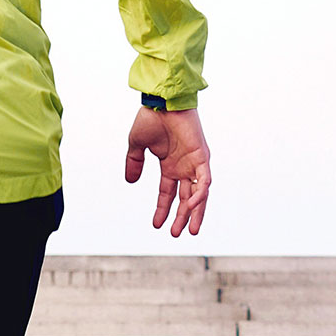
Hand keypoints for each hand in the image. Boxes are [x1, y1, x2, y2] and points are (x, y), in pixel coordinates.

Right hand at [125, 106, 211, 236]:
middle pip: (186, 198)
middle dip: (181, 217)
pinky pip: (205, 181)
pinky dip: (200, 195)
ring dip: (195, 212)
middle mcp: (184, 166)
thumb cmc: (151, 118)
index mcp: (170, 165)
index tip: (156, 225)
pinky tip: (192, 207)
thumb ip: (134, 163)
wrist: (161, 101)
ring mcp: (194, 163)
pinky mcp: (202, 156)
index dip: (163, 209)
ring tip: (190, 230)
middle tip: (175, 234)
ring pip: (199, 194)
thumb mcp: (137, 146)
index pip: (168, 193)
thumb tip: (130, 181)